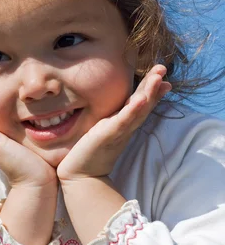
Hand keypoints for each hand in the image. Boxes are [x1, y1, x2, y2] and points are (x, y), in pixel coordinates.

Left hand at [56, 65, 171, 182]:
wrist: (80, 176)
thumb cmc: (89, 153)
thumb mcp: (102, 132)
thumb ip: (109, 121)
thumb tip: (113, 111)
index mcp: (123, 124)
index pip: (141, 104)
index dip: (152, 90)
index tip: (162, 76)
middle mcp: (125, 127)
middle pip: (144, 103)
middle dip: (154, 85)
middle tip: (163, 68)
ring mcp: (119, 131)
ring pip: (138, 110)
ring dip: (149, 93)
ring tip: (158, 77)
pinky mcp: (108, 136)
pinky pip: (123, 121)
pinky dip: (133, 110)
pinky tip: (140, 100)